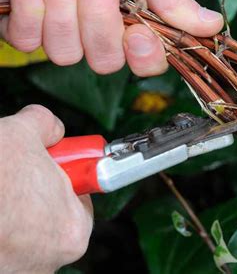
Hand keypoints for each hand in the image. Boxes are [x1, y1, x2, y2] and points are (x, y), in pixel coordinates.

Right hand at [0, 105, 92, 272]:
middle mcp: (49, 260)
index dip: (63, 177)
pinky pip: (2, 245)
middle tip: (13, 176)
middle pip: (49, 216)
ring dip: (10, 213)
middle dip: (32, 193)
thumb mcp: (21, 132)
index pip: (79, 199)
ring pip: (21, 232)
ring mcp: (18, 271)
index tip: (49, 168)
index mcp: (72, 229)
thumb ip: (47, 126)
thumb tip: (50, 127)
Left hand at [1, 0, 222, 75]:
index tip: (138, 33)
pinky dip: (29, 10)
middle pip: (106, 61)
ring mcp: (61, 28)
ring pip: (66, 55)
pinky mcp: (25, 25)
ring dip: (61, 10)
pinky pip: (27, 43)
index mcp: (130, 14)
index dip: (144, 56)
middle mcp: (98, 28)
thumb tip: (213, 24)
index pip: (147, 61)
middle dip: (97, 21)